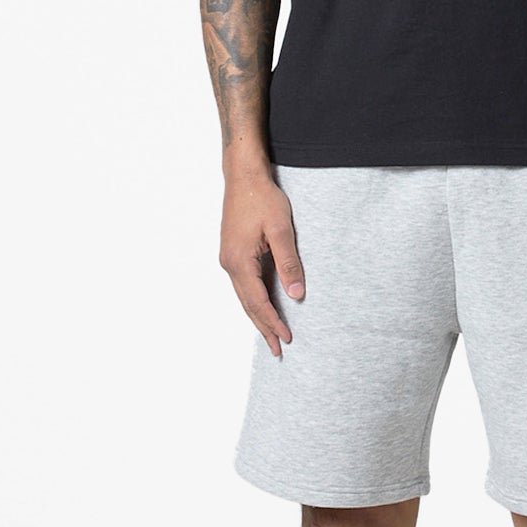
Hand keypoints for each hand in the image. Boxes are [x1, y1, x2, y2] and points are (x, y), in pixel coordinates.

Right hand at [220, 160, 303, 356]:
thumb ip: (289, 263)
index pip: (258, 302)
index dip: (273, 322)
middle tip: (277, 350)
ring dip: (258, 316)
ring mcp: (229, 259)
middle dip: (263, 328)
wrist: (243, 176)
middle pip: (248, 305)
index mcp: (239, 262)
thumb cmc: (262, 198)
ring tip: (271, 335)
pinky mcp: (233, 253)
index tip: (286, 339)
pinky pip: (244, 285)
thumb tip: (297, 295)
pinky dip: (254, 300)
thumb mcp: (280, 230)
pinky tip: (263, 307)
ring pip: (244, 297)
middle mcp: (229, 264)